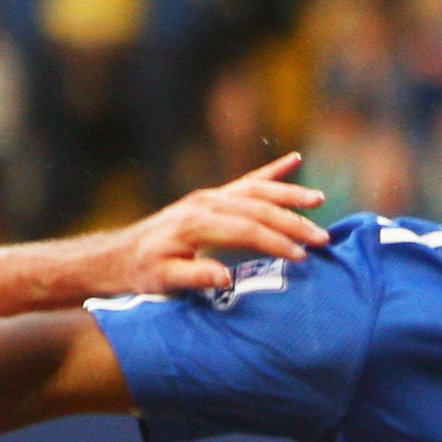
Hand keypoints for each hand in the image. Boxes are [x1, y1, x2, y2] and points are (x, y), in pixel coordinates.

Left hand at [80, 154, 328, 296]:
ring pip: (258, 190)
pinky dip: (271, 171)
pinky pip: (247, 180)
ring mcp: (209, 196)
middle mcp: (206, 202)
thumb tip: (226, 278)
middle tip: (322, 239)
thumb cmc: (142, 273)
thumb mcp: (164, 282)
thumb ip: (195, 278)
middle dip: (294, 222)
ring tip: (319, 200)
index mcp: (197, 223)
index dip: (276, 243)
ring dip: (290, 194)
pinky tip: (293, 160)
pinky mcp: (211, 197)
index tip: (301, 259)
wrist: (119, 256)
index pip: (247, 229)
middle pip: (259, 207)